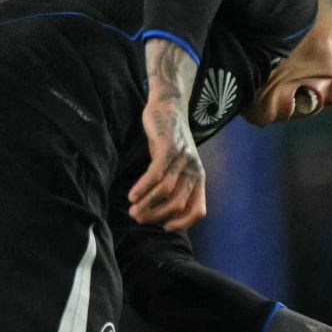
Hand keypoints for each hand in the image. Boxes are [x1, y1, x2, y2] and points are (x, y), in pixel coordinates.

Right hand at [128, 38, 205, 229]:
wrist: (168, 105)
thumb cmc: (169, 139)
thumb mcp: (176, 164)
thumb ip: (173, 183)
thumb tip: (158, 210)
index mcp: (199, 177)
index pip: (198, 210)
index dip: (183, 223)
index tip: (165, 226)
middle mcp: (194, 170)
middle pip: (177, 204)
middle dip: (156, 215)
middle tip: (138, 218)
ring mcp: (182, 158)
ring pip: (165, 190)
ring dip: (146, 204)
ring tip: (132, 210)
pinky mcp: (168, 147)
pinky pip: (156, 174)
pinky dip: (143, 187)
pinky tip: (132, 195)